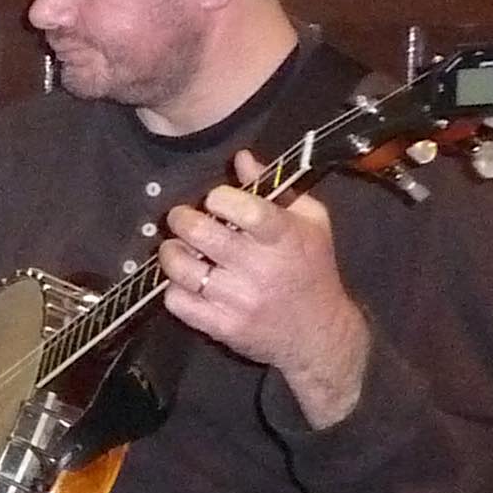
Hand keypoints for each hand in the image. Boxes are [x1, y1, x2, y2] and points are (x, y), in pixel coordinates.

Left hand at [160, 152, 370, 422]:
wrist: (320, 334)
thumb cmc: (313, 268)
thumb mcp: (310, 222)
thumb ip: (274, 188)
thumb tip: (241, 157)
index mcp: (285, 238)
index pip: (243, 210)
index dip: (218, 197)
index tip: (215, 199)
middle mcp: (260, 269)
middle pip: (201, 235)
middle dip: (182, 219)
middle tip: (183, 218)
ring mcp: (238, 301)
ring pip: (181, 268)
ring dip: (171, 252)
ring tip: (178, 247)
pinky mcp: (222, 326)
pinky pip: (177, 302)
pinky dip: (173, 288)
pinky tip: (185, 280)